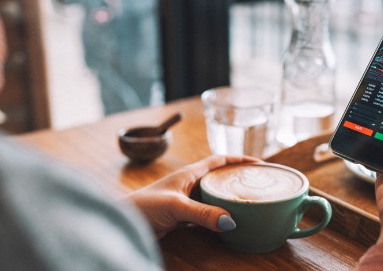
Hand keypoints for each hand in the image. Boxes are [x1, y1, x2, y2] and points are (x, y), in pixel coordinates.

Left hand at [126, 155, 258, 237]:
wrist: (123, 223)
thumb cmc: (143, 207)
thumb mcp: (176, 207)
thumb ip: (202, 214)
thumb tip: (230, 221)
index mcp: (189, 174)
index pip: (219, 160)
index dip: (238, 160)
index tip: (258, 163)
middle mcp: (189, 184)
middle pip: (219, 177)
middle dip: (237, 179)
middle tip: (258, 185)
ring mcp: (185, 200)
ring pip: (213, 196)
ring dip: (228, 199)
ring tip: (248, 203)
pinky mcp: (181, 216)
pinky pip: (206, 213)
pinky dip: (218, 216)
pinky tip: (227, 222)